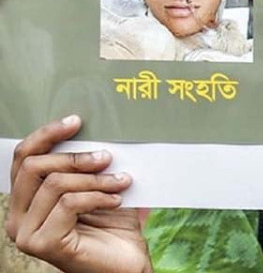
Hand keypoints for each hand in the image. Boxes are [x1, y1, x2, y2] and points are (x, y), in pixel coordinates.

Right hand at [5, 116, 152, 272]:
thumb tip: (96, 130)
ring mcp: (26, 233)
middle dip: (75, 157)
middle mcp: (17, 217)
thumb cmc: (112, 224)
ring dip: (95, 179)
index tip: (77, 121)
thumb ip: (87, 163)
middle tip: (107, 157)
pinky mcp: (42, 245)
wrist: (127, 263)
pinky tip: (117, 200)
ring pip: (56, 184)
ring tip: (120, 181)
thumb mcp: (98, 185)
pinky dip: (98, 196)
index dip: (47, 134)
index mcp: (25, 199)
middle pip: (34, 166)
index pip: (23, 157)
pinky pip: (69, 203)